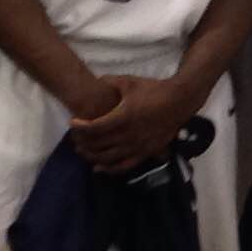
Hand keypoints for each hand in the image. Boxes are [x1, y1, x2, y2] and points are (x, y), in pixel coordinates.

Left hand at [70, 75, 198, 173]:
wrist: (179, 101)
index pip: (95, 127)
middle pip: (98, 144)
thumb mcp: (129, 82)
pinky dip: (109, 169)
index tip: (72, 123)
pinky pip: (124, 166)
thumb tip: (95, 81)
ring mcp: (137, 146)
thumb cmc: (153, 90)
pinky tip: (99, 168)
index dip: (80, 127)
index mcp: (123, 117)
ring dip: (92, 156)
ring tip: (82, 152)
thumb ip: (110, 82)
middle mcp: (129, 135)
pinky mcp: (145, 153)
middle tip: (74, 138)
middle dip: (83, 142)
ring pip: (108, 158)